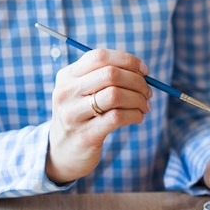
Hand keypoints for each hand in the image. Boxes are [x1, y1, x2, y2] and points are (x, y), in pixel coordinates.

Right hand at [45, 49, 152, 183]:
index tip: (144, 70)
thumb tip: (141, 71)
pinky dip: (134, 115)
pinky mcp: (85, 135)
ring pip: (115, 95)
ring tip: (144, 106)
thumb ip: (104, 77)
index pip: (100, 56)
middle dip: (137, 81)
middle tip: (148, 92)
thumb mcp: (83, 92)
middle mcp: (67, 92)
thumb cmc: (81, 116)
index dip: (127, 61)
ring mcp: (73, 114)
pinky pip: (117, 117)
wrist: (62, 152)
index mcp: (67, 76)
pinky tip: (138, 117)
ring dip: (138, 99)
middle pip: (111, 74)